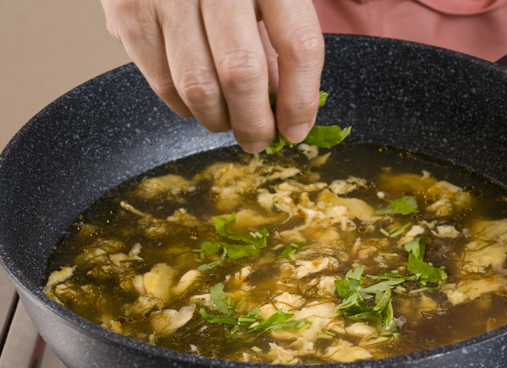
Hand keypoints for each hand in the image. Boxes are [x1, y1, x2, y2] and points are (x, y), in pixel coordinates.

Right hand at [100, 0, 324, 152]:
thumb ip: (278, 37)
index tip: (296, 128)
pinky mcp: (128, 12)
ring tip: (228, 120)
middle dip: (254, 123)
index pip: (298, 45)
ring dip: (218, 120)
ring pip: (198, 87)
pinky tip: (197, 100)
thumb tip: (283, 103)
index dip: (300, 99)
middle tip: (258, 139)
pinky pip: (162, 84)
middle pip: (241, 73)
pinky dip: (185, 106)